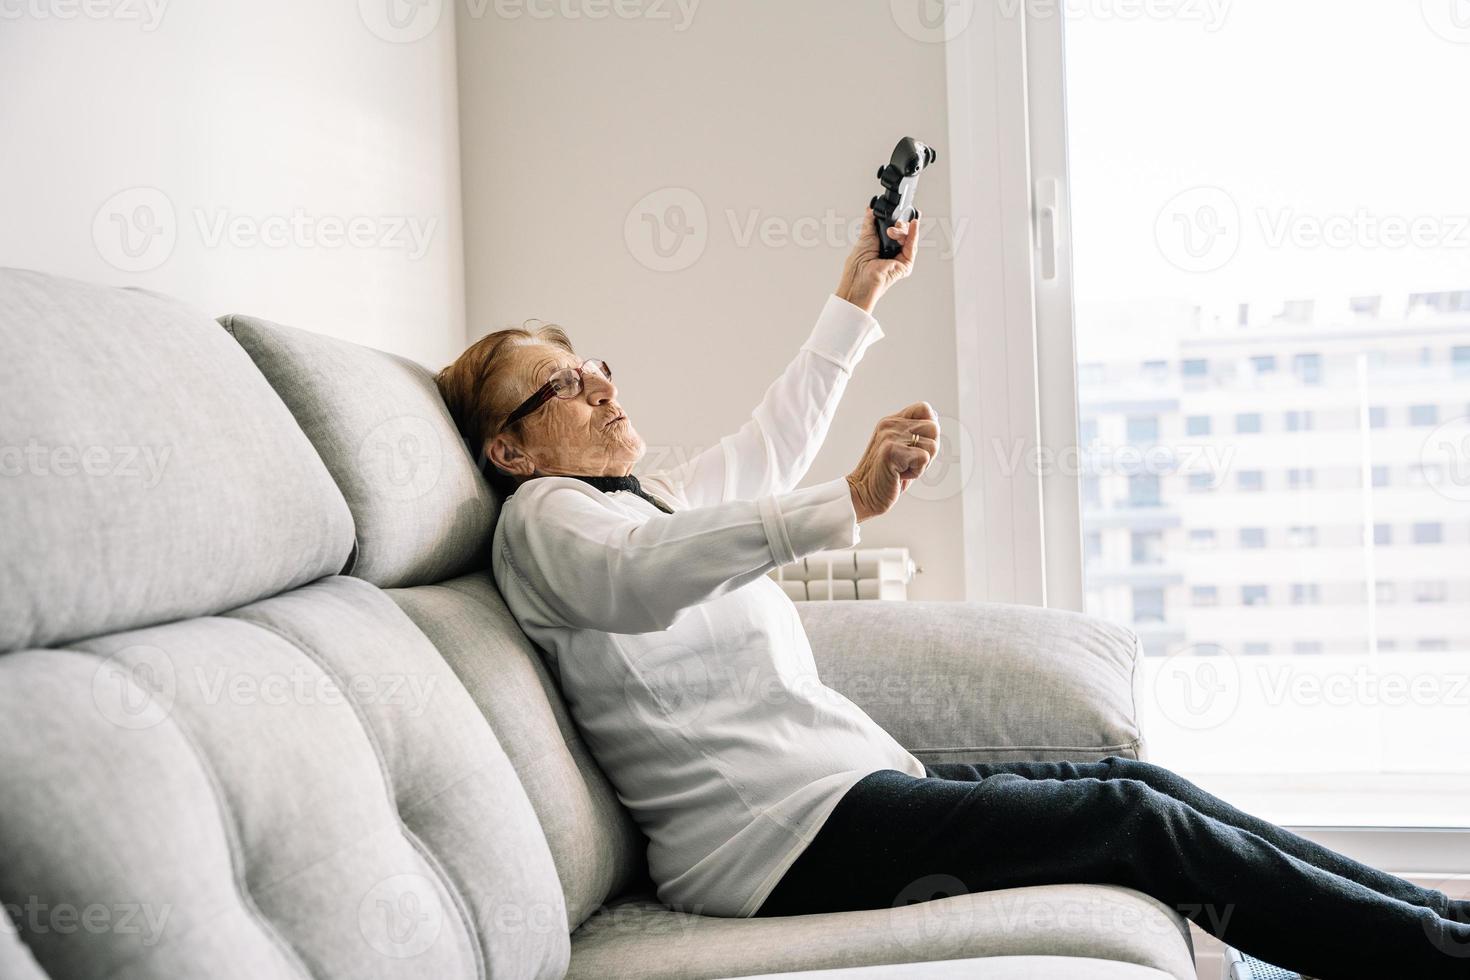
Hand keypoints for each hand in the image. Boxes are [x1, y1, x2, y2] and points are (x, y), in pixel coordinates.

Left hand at [835, 207, 920, 314]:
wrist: (860, 280)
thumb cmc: (858, 267)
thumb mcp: (865, 237)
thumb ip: (870, 222)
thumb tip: (870, 209)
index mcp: (880, 246)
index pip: (892, 230)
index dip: (894, 221)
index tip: (895, 211)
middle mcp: (891, 252)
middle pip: (901, 232)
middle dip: (896, 225)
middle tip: (888, 229)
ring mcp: (899, 259)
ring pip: (907, 237)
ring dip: (900, 230)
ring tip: (891, 233)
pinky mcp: (906, 264)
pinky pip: (912, 246)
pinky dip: (914, 233)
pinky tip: (914, 224)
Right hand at [845, 401, 939, 522]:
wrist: (863, 495)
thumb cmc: (885, 475)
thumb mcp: (902, 448)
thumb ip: (916, 432)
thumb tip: (935, 416)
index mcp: (892, 421)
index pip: (924, 408)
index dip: (929, 428)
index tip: (916, 446)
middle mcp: (890, 425)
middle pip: (934, 428)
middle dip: (928, 450)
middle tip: (909, 462)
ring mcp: (890, 437)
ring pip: (932, 445)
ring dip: (922, 464)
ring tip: (902, 468)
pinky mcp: (891, 451)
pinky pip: (924, 458)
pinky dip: (916, 472)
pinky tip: (899, 474)